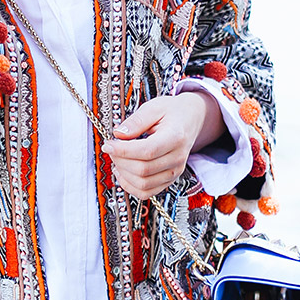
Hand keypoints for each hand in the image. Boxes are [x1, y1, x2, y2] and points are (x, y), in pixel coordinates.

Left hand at [103, 93, 224, 199]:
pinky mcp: (170, 179)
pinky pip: (147, 192)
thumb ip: (136, 120)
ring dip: (124, 174)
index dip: (124, 150)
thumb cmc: (172, 112)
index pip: (147, 151)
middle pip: (143, 170)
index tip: (108, 144)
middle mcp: (177, 158)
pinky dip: (130, 186)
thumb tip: (118, 134)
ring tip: (117, 158)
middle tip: (111, 147)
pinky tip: (122, 172)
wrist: (191, 120)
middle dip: (120, 160)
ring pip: (144, 184)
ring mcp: (175, 171)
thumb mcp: (154, 107)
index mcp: (175, 137)